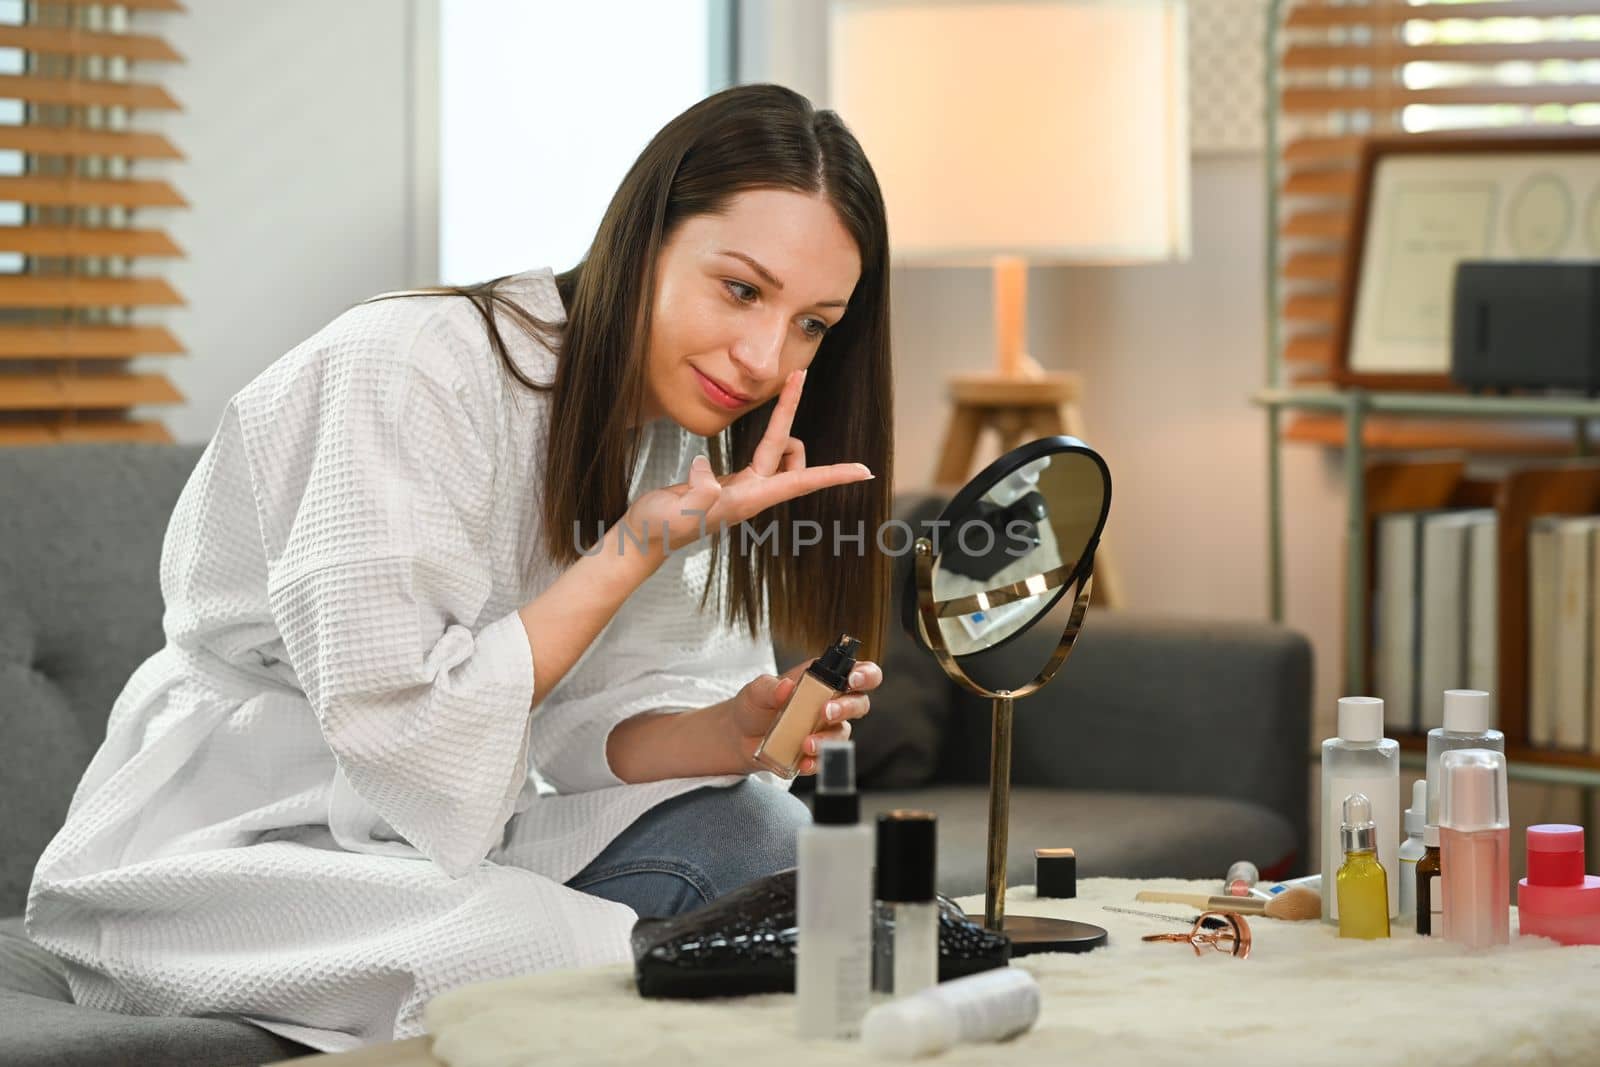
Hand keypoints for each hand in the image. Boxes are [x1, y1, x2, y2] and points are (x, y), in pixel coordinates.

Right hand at [622, 368, 873, 554]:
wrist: (642, 537)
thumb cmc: (656, 529)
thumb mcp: (673, 515)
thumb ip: (697, 497)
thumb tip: (708, 473)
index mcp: (746, 501)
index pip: (799, 483)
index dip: (833, 475)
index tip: (864, 470)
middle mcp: (752, 494)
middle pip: (789, 452)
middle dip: (791, 411)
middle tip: (799, 373)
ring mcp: (744, 488)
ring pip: (779, 452)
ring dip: (776, 432)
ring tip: (748, 426)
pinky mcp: (730, 482)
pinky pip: (762, 456)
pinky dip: (758, 440)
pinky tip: (729, 446)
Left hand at [726, 656, 882, 775]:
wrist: (738, 737)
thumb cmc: (754, 706)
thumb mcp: (756, 691)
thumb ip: (769, 687)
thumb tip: (785, 687)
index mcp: (822, 679)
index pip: (856, 672)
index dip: (864, 675)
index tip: (852, 680)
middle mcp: (830, 703)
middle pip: (859, 703)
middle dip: (848, 707)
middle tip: (826, 713)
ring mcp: (825, 730)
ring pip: (843, 733)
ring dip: (828, 739)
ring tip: (806, 744)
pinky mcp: (816, 753)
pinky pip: (826, 760)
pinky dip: (817, 762)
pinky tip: (803, 763)